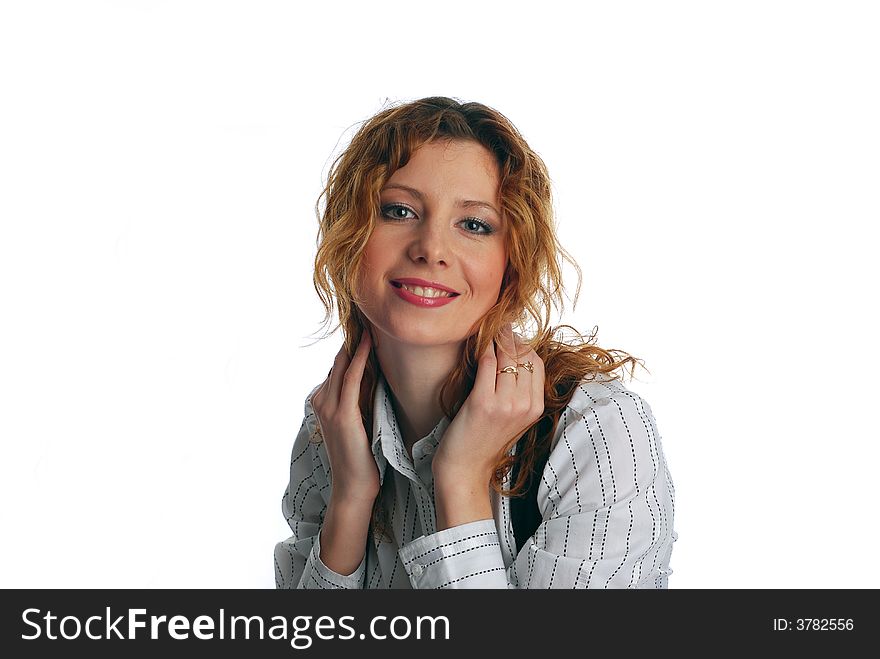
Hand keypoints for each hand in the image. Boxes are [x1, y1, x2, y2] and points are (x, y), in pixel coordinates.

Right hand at [309, 331, 379, 503]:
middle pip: (339, 360)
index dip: (353, 344)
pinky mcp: (342, 415)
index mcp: (324, 401)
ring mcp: (329, 407)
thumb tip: (376, 376)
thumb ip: (362, 399)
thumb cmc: (362, 458)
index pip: (339, 365)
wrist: (354, 489)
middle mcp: (321, 400)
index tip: (368, 323)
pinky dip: (360, 359)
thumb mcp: (360, 422)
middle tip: (369, 313)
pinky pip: (351, 379)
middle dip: (354, 337)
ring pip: (343, 365)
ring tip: (370, 320)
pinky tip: (369, 344)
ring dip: (357, 342)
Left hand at [432, 322, 545, 483]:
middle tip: (499, 330)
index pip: (537, 363)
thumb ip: (520, 393)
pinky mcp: (482, 402)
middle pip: (524, 356)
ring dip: (497, 340)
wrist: (466, 468)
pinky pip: (487, 363)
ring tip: (488, 333)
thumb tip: (516, 357)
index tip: (511, 338)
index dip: (524, 346)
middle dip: (511, 338)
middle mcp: (524, 405)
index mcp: (535, 408)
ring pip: (506, 356)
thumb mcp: (514, 418)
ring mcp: (504, 404)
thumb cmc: (485, 440)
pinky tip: (478, 346)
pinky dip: (483, 350)